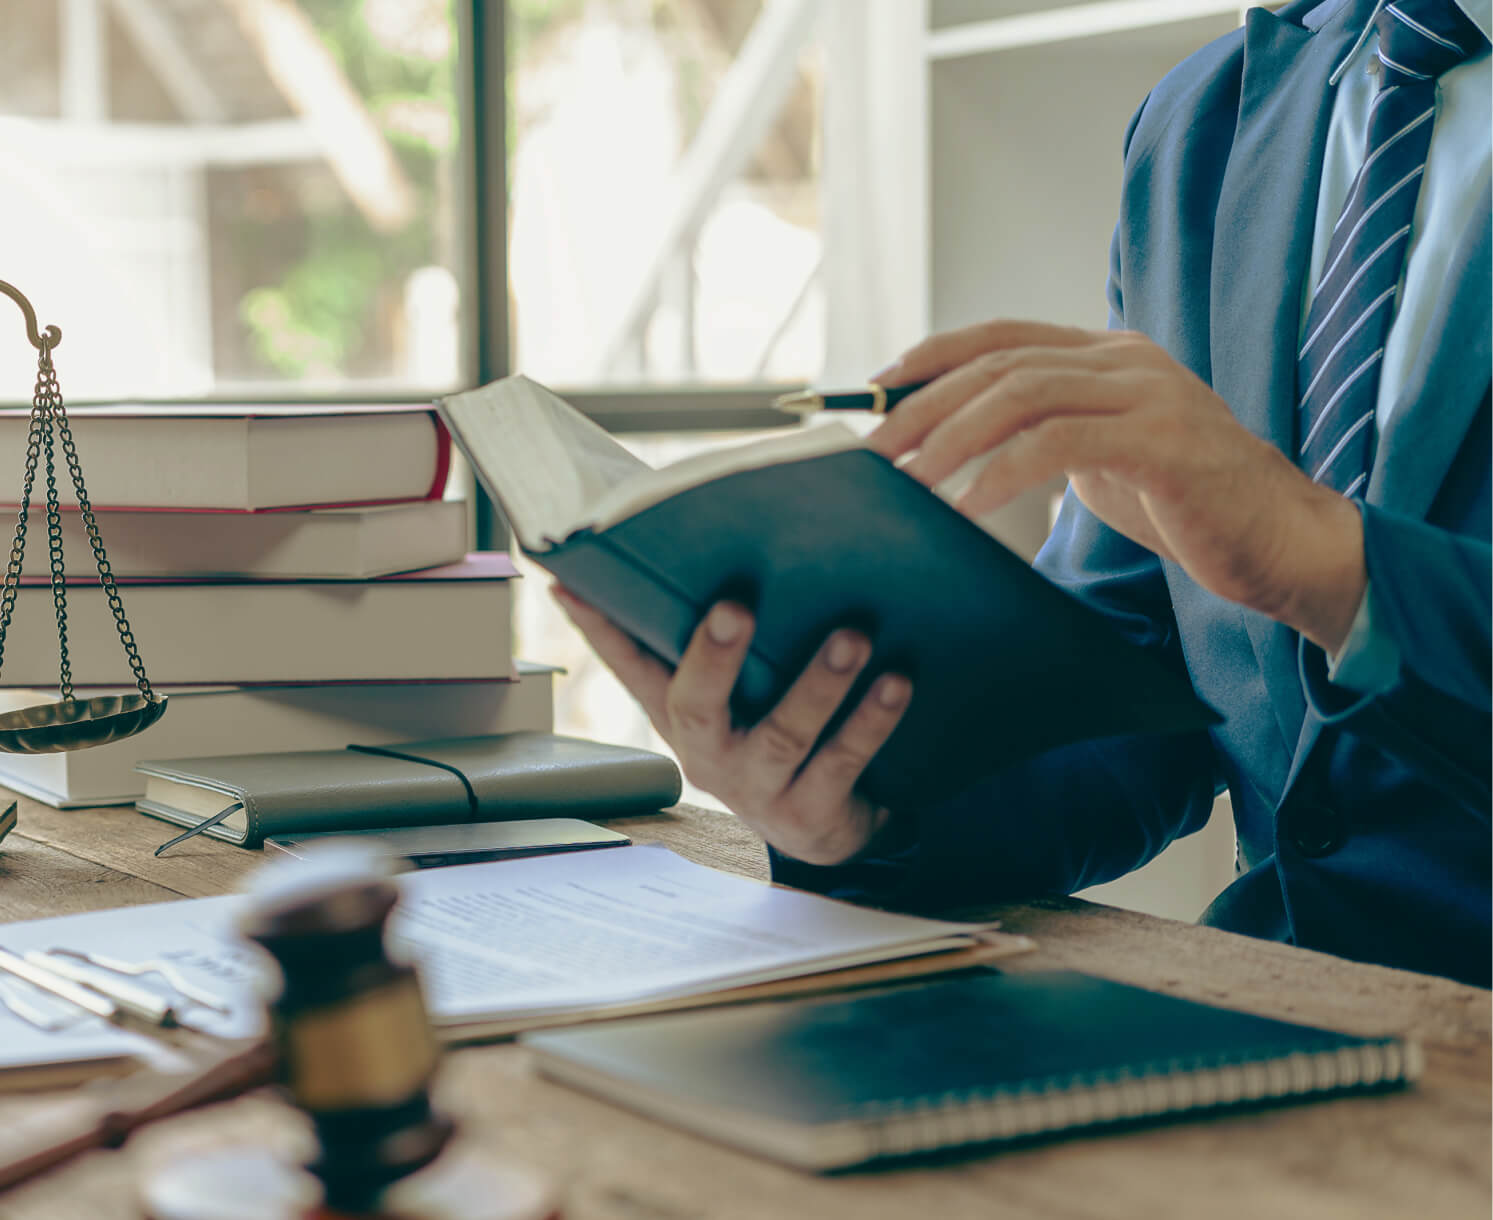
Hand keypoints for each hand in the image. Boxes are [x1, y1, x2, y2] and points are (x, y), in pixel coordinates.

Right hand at [551, 587, 911, 865]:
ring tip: (852, 636)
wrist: (824, 829)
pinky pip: (844, 762)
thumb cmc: (770, 735)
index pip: (628, 664)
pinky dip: (871, 721)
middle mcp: (708, 754)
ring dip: (818, 683)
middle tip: (735, 604)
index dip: (598, 626)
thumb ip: (697, 640)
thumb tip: (643, 567)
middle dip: (713, 655)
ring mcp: (758, 788)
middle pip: (697, 705)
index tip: (572, 579)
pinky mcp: (811, 814)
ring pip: (784, 735)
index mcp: (680, 715)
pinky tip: (896, 682)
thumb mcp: (725, 695)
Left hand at [870, 320, 1365, 652]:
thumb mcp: (1103, 458)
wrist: (1281, 541)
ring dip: (952, 438)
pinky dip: (1004, 472)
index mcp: (1107, 356)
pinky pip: (1060, 444)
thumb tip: (960, 445)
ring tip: (909, 481)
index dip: (931, 356)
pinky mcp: (1162, 439)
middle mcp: (1125, 359)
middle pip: (999, 364)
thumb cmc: (1185, 506)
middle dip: (924, 407)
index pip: (1000, 336)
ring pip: (1022, 394)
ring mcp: (1148, 392)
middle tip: (874, 451)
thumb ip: (1048, 434)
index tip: (874, 389)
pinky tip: (968, 505)